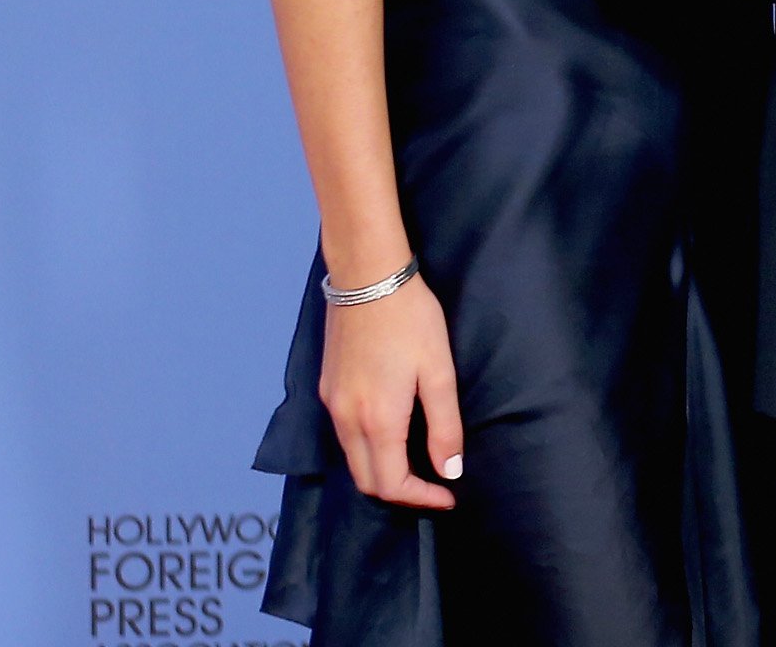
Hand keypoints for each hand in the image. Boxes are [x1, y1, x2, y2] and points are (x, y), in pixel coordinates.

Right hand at [318, 271, 464, 507]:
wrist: (366, 276)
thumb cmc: (410, 319)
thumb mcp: (439, 370)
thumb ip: (444, 425)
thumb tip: (449, 470)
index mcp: (377, 419)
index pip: (391, 483)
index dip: (421, 498)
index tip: (448, 496)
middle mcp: (346, 419)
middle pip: (366, 479)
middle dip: (400, 492)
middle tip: (433, 486)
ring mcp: (331, 403)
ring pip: (352, 459)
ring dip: (381, 471)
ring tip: (417, 463)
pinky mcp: (326, 387)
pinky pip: (343, 436)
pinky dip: (367, 449)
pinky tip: (391, 433)